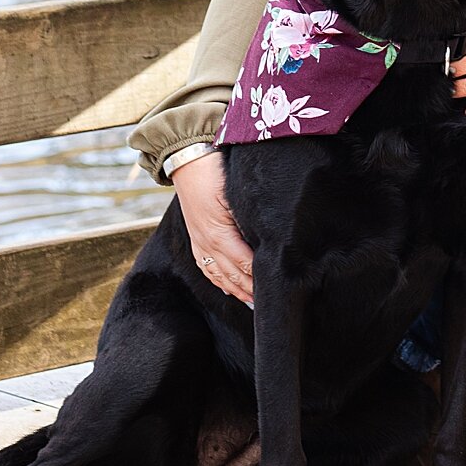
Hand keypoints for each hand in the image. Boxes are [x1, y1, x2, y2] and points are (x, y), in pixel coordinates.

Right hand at [172, 148, 253, 304]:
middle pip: (233, 275)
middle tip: (268, 306)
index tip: (276, 290)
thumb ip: (249, 220)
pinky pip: (207, 268)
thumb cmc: (216, 172)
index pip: (245, 264)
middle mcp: (208, 244)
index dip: (260, 279)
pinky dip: (218, 281)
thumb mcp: (235, 195)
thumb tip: (266, 239)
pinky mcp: (196, 239)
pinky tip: (227, 288)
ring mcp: (199, 243)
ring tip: (252, 303)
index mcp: (220, 235)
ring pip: (219, 276)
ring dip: (236, 290)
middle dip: (250, 291)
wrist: (188, 159)